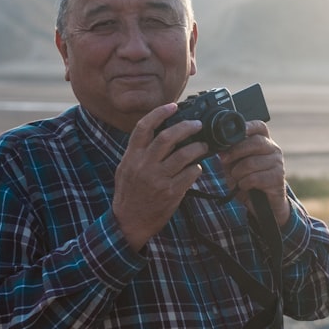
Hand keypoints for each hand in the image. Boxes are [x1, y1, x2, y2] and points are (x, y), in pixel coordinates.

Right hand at [112, 103, 208, 250]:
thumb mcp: (126, 168)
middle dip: (186, 127)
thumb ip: (139, 152)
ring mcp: (158, 179)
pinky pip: (190, 174)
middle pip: (168, 137)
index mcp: (132, 156)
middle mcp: (144, 165)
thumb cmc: (129, 193)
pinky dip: (196, 169)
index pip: (144, 127)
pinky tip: (197, 168)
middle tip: (198, 125)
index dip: (159, 113)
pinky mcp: (170, 192)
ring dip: (197, 148)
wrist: (129, 222)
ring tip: (203, 147)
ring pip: (184, 155)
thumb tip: (159, 132)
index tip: (173, 106)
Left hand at [217, 121, 290, 225]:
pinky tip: (244, 186)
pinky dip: (244, 183)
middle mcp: (274, 150)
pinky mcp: (278, 178)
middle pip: (255, 142)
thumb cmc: (249, 181)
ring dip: (238, 173)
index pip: (260, 127)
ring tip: (237, 179)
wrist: (264, 205)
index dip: (249, 126)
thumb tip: (218, 147)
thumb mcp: (235, 166)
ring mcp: (278, 163)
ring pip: (252, 162)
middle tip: (224, 160)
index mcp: (264, 142)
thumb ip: (229, 155)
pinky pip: (255, 178)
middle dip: (236, 151)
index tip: (237, 130)